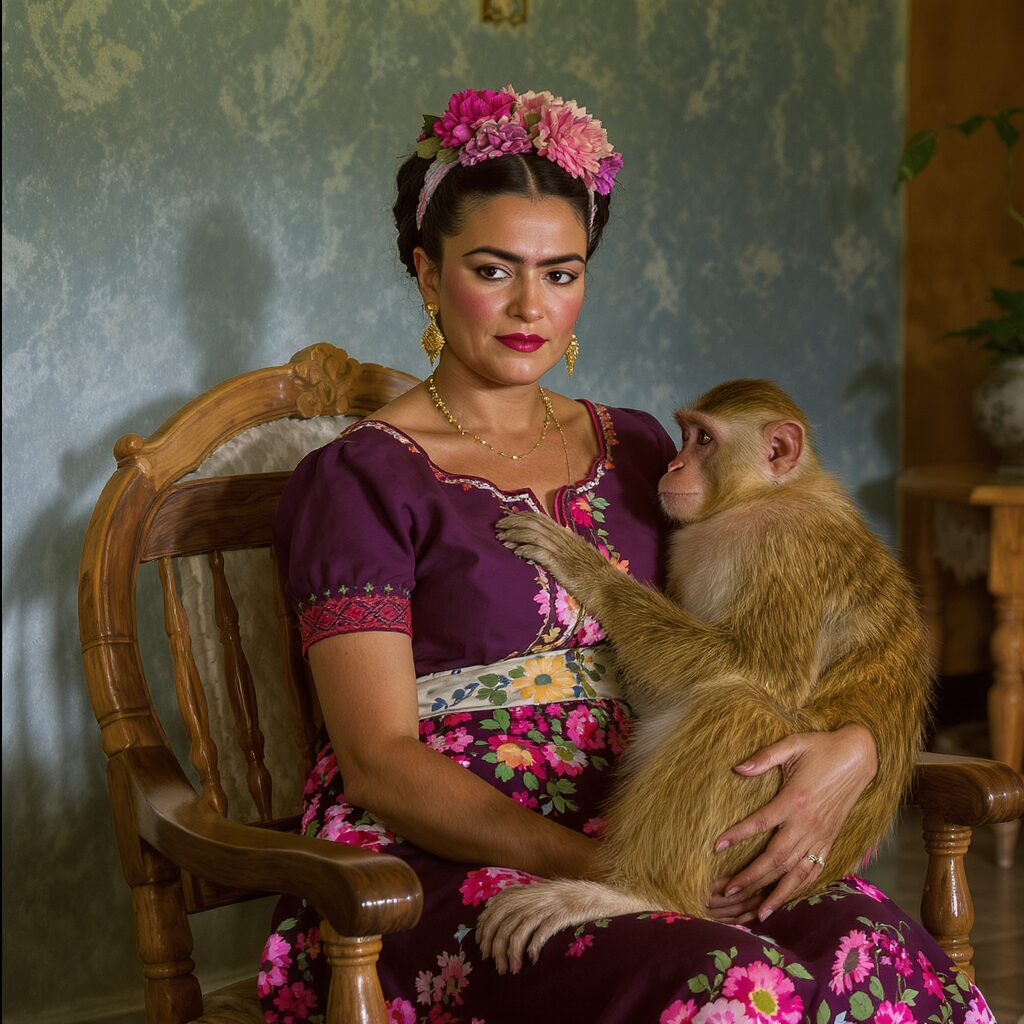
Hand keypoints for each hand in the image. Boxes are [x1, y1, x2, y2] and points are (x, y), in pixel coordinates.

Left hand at [713, 724, 876, 920]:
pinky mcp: (830, 840)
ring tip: (757, 913)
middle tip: (728, 892)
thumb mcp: (792, 745)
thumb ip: (764, 757)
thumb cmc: (821, 748)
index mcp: (794, 800)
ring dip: (776, 893)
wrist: (858, 757)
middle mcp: (807, 823)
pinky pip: (814, 870)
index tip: (716, 847)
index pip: (760, 824)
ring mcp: (820, 835)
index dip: (737, 836)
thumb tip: (738, 767)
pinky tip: (786, 899)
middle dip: (751, 877)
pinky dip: (800, 887)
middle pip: (776, 858)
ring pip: (796, 872)